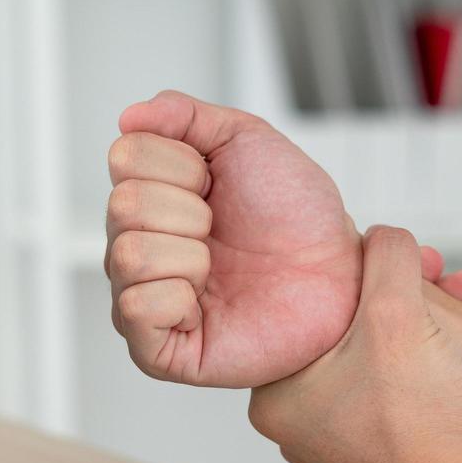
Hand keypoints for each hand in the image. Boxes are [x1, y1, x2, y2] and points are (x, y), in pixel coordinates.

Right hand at [106, 90, 461, 386]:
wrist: (338, 275)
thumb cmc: (297, 216)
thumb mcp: (246, 139)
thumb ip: (184, 114)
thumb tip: (129, 116)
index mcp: (151, 194)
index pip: (125, 158)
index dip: (182, 165)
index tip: (216, 184)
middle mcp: (137, 243)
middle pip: (123, 206)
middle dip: (190, 211)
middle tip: (222, 230)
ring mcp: (144, 296)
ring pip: (128, 255)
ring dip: (190, 254)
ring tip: (218, 267)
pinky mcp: (156, 348)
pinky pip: (135, 309)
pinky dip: (179, 297)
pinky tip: (206, 302)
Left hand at [248, 226, 461, 462]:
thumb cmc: (424, 417)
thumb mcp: (397, 308)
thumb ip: (385, 254)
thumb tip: (384, 234)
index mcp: (271, 395)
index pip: (303, 304)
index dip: (355, 266)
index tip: (394, 257)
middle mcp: (295, 422)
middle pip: (343, 323)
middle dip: (398, 287)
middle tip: (434, 272)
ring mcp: (336, 436)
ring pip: (373, 348)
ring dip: (417, 314)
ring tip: (457, 293)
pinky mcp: (376, 444)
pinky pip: (392, 377)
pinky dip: (421, 350)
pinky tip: (456, 331)